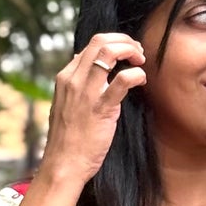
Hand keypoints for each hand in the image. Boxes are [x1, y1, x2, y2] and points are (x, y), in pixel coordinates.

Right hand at [42, 31, 145, 185]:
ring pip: (109, 52)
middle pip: (100, 41)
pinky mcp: (101, 108)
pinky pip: (123, 80)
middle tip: (138, 53)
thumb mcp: (66, 105)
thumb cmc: (68, 139)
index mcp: (66, 77)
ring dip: (131, 51)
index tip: (127, 52)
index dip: (114, 43)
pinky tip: (141, 80)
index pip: (91, 45)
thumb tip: (85, 65)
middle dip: (125, 41)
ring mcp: (86, 92)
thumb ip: (76, 85)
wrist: (63, 164)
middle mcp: (73, 79)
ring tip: (141, 61)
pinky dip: (137, 74)